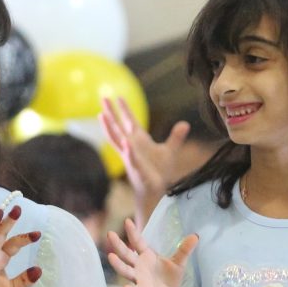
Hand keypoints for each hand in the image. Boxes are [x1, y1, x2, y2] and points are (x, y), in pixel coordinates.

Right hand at [100, 96, 189, 224]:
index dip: (124, 109)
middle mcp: (131, 146)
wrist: (156, 190)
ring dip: (109, 128)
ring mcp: (131, 156)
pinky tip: (125, 142)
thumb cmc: (159, 171)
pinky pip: (131, 158)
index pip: (130, 121)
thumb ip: (176, 137)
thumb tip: (185, 124)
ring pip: (117, 139)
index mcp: (139, 140)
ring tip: (102, 115)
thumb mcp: (170, 150)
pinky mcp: (136, 167)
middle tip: (103, 97)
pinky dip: (128, 150)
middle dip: (111, 112)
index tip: (118, 97)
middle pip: (118, 126)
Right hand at [106, 216, 197, 286]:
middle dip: (118, 245)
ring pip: (125, 270)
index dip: (133, 232)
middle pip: (126, 254)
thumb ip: (184, 249)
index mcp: (146, 256)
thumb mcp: (179, 262)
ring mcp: (139, 279)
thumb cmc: (171, 279)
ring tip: (110, 256)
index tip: (127, 221)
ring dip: (118, 264)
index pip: (137, 242)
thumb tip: (196, 235)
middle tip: (110, 233)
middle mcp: (139, 266)